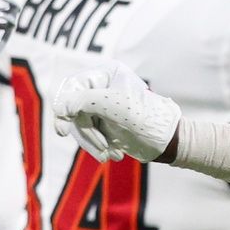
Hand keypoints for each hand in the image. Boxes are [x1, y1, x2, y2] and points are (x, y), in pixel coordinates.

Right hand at [54, 63, 180, 162]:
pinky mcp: (105, 123)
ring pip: (80, 125)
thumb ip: (84, 101)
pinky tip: (114, 156)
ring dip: (93, 143)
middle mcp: (103, 87)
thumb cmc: (147, 119)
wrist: (170, 142)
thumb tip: (60, 107)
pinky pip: (89, 135)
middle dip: (87, 133)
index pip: (72, 87)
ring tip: (110, 156)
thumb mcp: (115, 107)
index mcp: (107, 74)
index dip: (64, 109)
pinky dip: (97, 147)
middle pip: (74, 109)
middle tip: (102, 148)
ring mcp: (103, 106)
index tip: (63, 131)